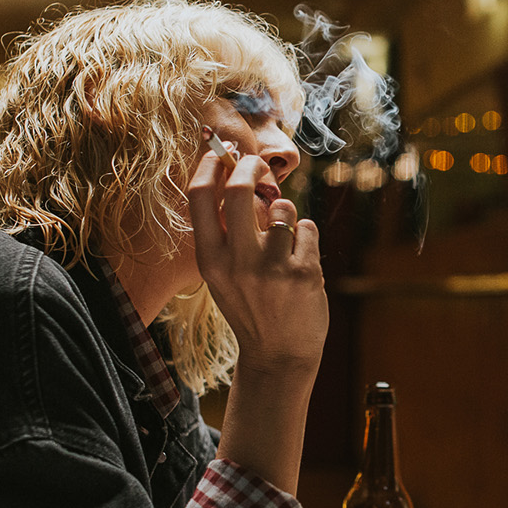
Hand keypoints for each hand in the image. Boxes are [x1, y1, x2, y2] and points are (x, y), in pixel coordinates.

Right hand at [186, 147, 327, 373]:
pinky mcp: (304, 272)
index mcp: (210, 261)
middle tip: (258, 164)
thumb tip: (238, 175)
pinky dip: (306, 238)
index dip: (211, 164)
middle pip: (241, 188)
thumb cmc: (250, 305)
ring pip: (283, 207)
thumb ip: (226, 233)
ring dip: (286, 214)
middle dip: (252, 165)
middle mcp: (238, 263)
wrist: (279, 355)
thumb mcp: (222, 276)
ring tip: (284, 243)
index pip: (201, 196)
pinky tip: (300, 263)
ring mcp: (272, 268)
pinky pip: (307, 228)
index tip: (222, 151)